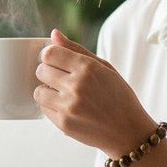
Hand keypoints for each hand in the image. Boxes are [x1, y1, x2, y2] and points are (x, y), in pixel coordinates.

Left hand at [35, 29, 153, 156]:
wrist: (128, 132)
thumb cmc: (119, 97)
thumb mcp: (105, 68)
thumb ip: (76, 50)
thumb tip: (54, 34)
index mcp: (88, 68)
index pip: (49, 53)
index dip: (49, 55)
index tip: (54, 60)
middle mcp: (76, 85)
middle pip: (41, 70)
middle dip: (48, 73)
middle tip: (61, 79)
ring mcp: (69, 106)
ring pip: (38, 91)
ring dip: (47, 91)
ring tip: (62, 95)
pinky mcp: (63, 123)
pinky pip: (43, 109)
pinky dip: (51, 107)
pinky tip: (67, 108)